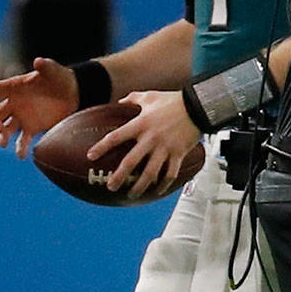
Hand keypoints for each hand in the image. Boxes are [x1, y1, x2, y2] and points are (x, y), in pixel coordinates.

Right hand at [0, 57, 78, 158]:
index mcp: (14, 87)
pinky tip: (22, 155)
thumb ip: (46, 66)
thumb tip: (38, 61)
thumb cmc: (62, 78)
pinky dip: (20, 148)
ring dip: (1, 136)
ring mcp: (21, 117)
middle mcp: (14, 103)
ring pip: (5, 129)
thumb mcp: (55, 70)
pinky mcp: (32, 128)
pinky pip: (22, 140)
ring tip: (3, 142)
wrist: (76, 92)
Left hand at [87, 90, 201, 197]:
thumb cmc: (174, 100)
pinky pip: (170, 173)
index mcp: (141, 124)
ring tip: (131, 194)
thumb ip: (133, 99)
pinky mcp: (178, 154)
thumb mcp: (151, 96)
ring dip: (139, 186)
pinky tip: (157, 190)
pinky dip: (163, 184)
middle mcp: (151, 139)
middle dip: (119, 176)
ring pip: (150, 173)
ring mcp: (165, 148)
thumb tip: (121, 101)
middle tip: (110, 186)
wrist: (199, 106)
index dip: (101, 147)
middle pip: (131, 162)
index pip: (116, 137)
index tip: (91, 156)